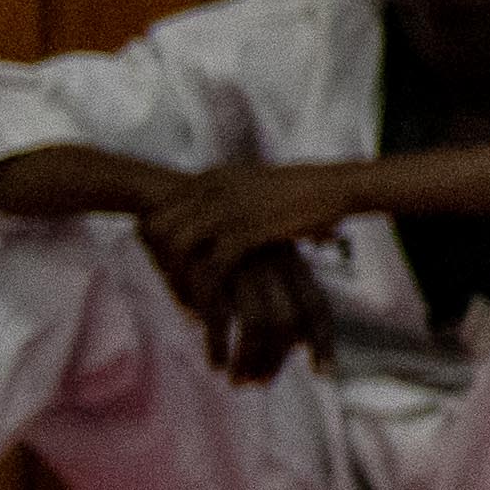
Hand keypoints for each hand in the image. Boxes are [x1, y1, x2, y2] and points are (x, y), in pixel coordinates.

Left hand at [130, 160, 360, 291]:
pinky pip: (209, 268)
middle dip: (158, 263)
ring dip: (178, 281)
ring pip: (175, 249)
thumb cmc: (300, 190)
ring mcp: (227, 210)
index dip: (152, 245)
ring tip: (190, 303)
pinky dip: (206, 293)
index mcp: (208, 178)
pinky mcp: (247, 232)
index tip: (165, 270)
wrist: (337, 186)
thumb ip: (222, 197)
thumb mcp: (249, 185)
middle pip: (155, 230)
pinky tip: (212, 310)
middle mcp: (210, 190)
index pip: (155, 212)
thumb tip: (202, 219)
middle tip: (174, 289)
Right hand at [182, 240, 334, 387]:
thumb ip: (277, 296)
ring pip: (260, 324)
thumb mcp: (254, 261)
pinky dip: (220, 346)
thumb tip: (293, 341)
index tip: (324, 374)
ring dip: (250, 359)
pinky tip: (216, 364)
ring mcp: (242, 266)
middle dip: (278, 360)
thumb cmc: (216, 241)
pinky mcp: (209, 270)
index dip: (322, 342)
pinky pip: (220, 317)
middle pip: (289, 322)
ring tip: (239, 382)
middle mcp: (272, 264)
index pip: (317, 306)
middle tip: (261, 384)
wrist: (172, 201)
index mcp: (289, 262)